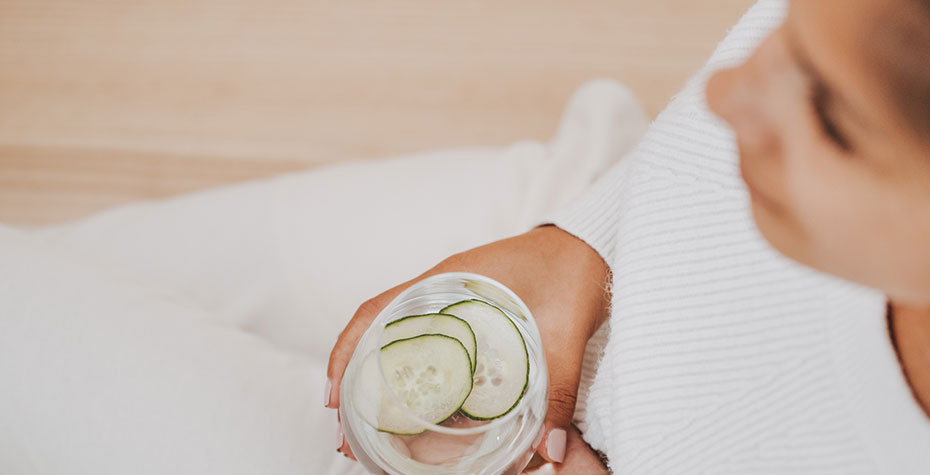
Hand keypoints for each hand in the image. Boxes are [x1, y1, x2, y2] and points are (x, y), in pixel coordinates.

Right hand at [325, 225, 610, 464]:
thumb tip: (547, 453)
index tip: (334, 399)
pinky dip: (419, 385)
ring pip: (401, 347)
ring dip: (383, 388)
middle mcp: (441, 293)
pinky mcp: (473, 320)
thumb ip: (559, 389)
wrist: (595, 246)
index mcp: (448, 282)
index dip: (346, 352)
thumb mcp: (566, 329)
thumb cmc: (574, 271)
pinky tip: (422, 420)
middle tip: (349, 439)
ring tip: (374, 439)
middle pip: (379, 337)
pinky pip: (432, 353)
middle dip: (356, 386)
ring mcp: (454, 305)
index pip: (377, 312)